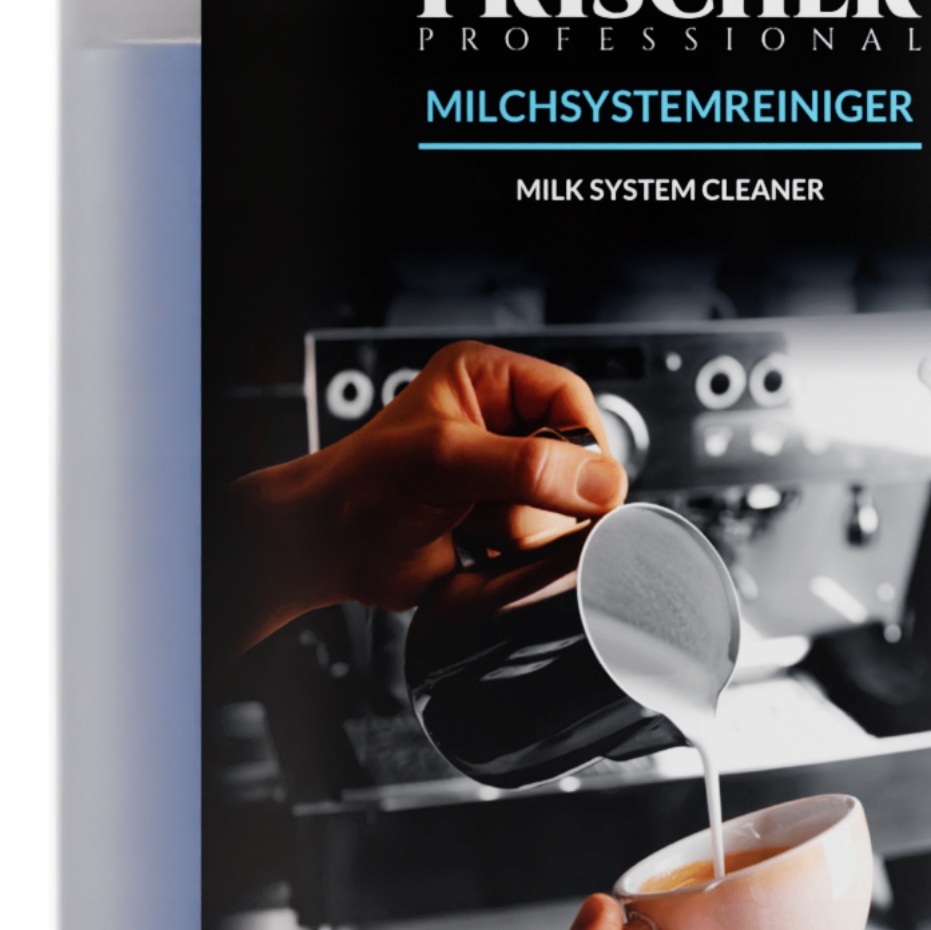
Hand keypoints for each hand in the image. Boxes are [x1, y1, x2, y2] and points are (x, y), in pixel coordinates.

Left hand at [227, 341, 627, 649]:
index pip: (571, 398)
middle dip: (542, 492)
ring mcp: (503, 472)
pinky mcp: (502, 517)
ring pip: (563, 505)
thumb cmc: (361, 488)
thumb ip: (528, 467)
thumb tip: (601, 481)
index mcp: (487, 378)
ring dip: (521, 526)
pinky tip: (475, 542)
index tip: (587, 484)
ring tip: (472, 520)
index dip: (584, 443)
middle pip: (575, 457)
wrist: (330, 548)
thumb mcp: (448, 462)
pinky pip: (544, 538)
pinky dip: (516, 550)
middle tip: (494, 500)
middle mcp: (500, 420)